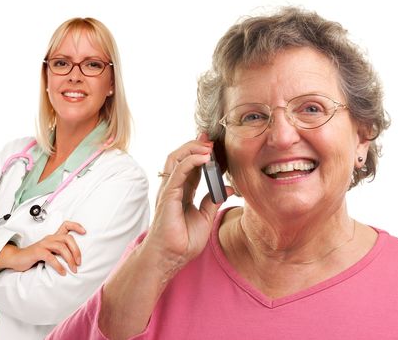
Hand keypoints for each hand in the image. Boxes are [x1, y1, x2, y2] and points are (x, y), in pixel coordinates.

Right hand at [0, 221, 85, 275]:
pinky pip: (51, 257)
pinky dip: (58, 266)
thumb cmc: (35, 256)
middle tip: (79, 263)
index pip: (66, 225)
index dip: (76, 226)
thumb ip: (60, 252)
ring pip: (61, 247)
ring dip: (70, 259)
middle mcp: (50, 238)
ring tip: (73, 269)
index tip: (84, 232)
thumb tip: (76, 259)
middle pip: (68, 238)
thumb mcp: (50, 251)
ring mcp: (43, 244)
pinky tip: (62, 272)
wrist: (17, 259)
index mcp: (53, 237)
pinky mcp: (38, 252)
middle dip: (76, 251)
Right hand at [148, 134, 233, 269]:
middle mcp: (173, 188)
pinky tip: (204, 157)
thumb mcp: (205, 218)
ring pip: (176, 158)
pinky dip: (191, 161)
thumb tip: (230, 189)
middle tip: (211, 139)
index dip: (201, 153)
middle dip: (195, 145)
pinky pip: (178, 172)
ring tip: (209, 146)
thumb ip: (213, 201)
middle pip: (180, 157)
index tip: (214, 144)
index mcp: (181, 192)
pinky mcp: (168, 196)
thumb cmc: (182, 242)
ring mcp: (168, 190)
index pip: (190, 165)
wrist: (170, 258)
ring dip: (193, 148)